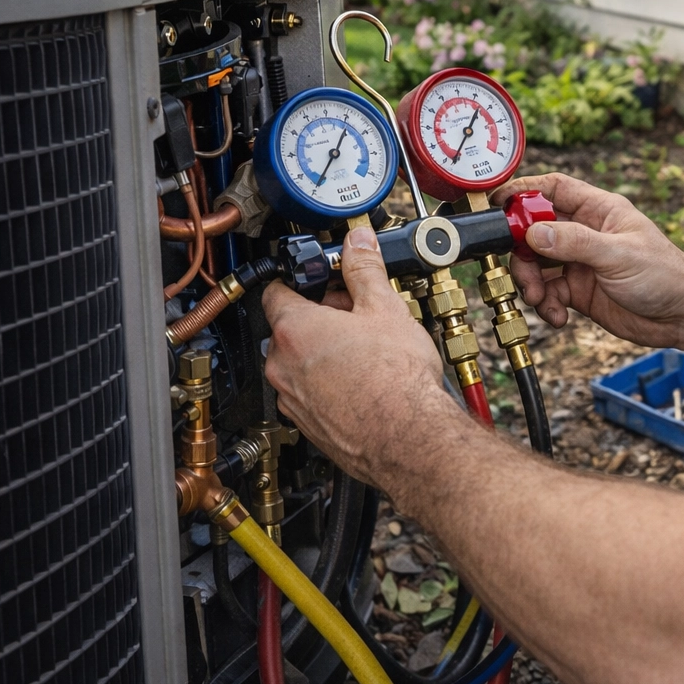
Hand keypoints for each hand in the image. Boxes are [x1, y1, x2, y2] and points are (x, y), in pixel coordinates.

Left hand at [261, 227, 461, 483]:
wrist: (408, 439)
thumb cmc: (396, 381)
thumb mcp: (385, 309)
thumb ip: (364, 270)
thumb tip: (357, 244)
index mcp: (293, 330)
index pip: (275, 289)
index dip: (304, 280)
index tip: (324, 279)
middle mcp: (282, 366)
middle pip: (289, 327)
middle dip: (321, 316)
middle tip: (358, 314)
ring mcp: (292, 399)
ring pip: (299, 362)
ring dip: (324, 351)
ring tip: (367, 350)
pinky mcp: (307, 425)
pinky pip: (309, 392)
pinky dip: (329, 383)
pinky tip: (364, 380)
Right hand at [490, 172, 683, 346]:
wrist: (683, 315)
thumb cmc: (666, 274)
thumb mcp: (618, 254)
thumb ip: (574, 242)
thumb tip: (534, 232)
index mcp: (597, 210)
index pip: (552, 189)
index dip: (522, 192)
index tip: (498, 204)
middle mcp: (584, 233)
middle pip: (534, 231)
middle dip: (522, 253)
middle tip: (524, 273)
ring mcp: (580, 262)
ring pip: (536, 265)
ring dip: (531, 284)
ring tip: (542, 301)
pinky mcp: (579, 291)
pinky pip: (548, 294)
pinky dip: (546, 306)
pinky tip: (559, 316)